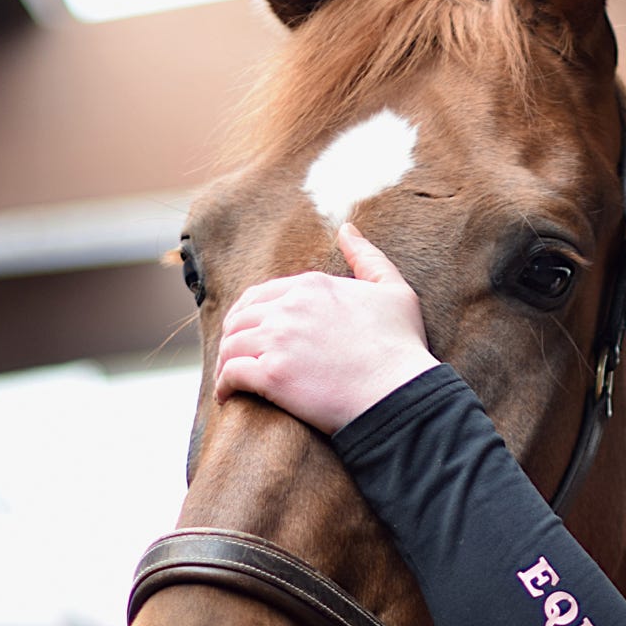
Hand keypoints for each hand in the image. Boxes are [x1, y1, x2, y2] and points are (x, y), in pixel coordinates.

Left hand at [214, 223, 439, 433]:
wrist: (399, 392)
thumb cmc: (401, 345)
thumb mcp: (393, 289)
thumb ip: (367, 256)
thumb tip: (347, 229)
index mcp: (312, 286)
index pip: (261, 294)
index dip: (250, 314)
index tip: (252, 332)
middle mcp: (289, 308)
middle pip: (240, 318)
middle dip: (234, 336)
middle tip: (237, 356)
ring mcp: (277, 341)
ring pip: (230, 344)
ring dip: (226, 361)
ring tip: (231, 377)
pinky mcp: (272, 376)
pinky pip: (231, 375)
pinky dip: (224, 386)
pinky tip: (228, 397)